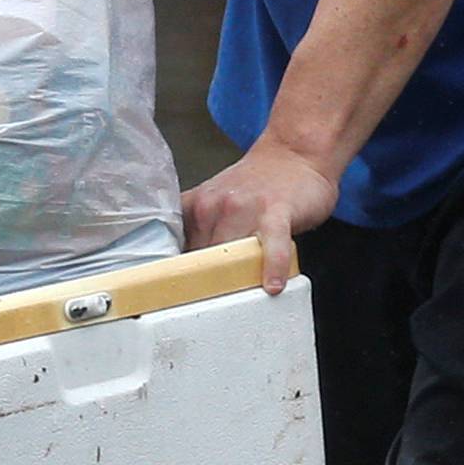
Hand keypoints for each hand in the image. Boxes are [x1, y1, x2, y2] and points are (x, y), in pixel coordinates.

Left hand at [181, 136, 339, 295]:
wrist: (294, 154)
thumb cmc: (258, 184)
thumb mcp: (217, 201)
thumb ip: (200, 231)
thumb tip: (182, 269)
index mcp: (197, 205)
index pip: (176, 249)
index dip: (174, 276)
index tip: (169, 299)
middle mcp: (215, 205)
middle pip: (201, 257)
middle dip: (203, 284)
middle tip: (207, 310)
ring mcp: (247, 207)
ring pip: (231, 253)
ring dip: (234, 279)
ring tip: (237, 303)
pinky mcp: (278, 211)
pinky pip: (272, 243)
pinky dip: (272, 265)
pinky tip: (272, 284)